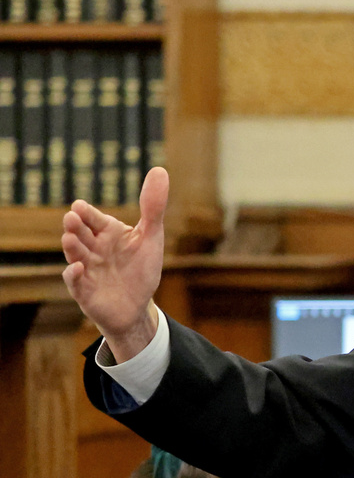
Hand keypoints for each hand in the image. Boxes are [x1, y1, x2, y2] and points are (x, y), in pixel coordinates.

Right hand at [62, 167, 167, 361]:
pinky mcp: (84, 291)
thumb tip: (160, 170)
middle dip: (75, 226)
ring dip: (72, 246)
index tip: (80, 206)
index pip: (94, 218)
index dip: (87, 213)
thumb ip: (153, 207)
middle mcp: (92, 248)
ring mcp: (86, 269)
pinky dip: (74, 275)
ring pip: (75, 254)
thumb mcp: (151, 237)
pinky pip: (75, 282)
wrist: (136, 307)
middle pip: (80, 233)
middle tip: (71, 217)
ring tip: (70, 238)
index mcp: (107, 233)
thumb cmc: (141, 269)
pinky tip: (78, 268)